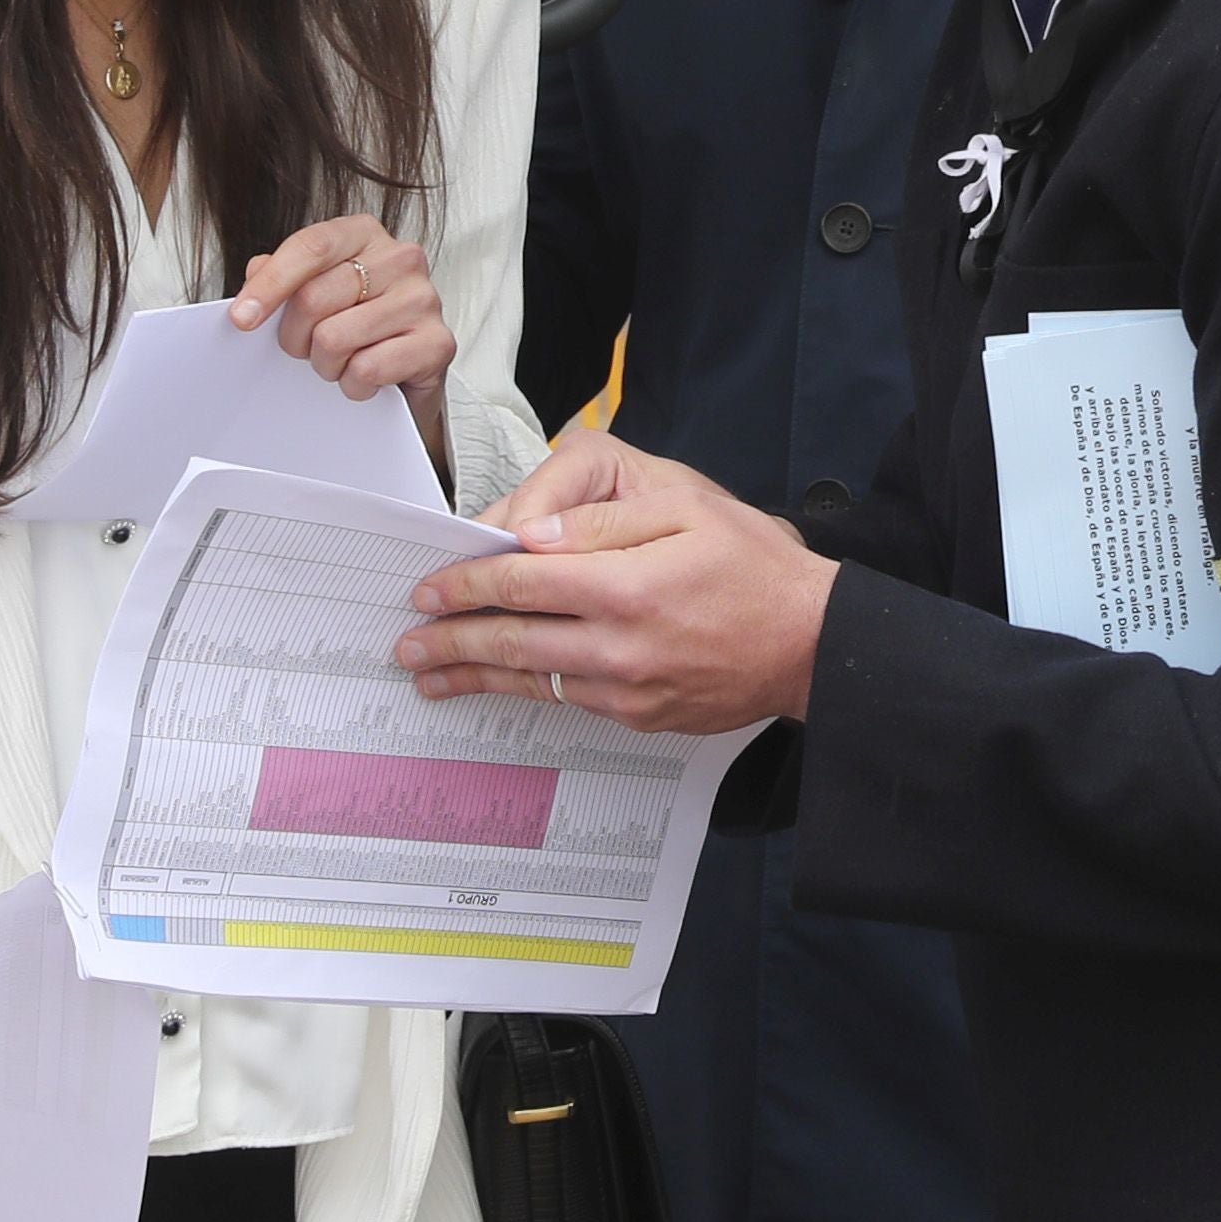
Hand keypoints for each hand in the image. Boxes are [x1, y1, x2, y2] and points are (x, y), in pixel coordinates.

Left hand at [236, 213, 450, 420]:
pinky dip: (354, 385)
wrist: (407, 374)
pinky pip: (368, 369)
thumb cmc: (356, 327)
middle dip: (295, 337)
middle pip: (315, 298)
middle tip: (305, 349)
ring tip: (341, 363)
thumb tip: (255, 273)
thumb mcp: (314, 293)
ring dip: (326, 365)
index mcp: (364, 234)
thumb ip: (282, 277)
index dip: (270, 284)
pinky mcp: (439, 343)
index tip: (242, 318)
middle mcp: (401, 258)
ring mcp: (424, 298)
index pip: (310, 247)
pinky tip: (365, 377)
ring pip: (336, 339)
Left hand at [405, 429, 829, 734]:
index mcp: (626, 584)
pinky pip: (567, 700)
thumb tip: (527, 535)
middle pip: (512, 641)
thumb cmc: (752, 561)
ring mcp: (627, 690)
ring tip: (430, 675)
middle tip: (408, 641)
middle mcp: (619, 646)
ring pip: (531, 679)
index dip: (466, 583)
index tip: (429, 585)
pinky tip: (501, 681)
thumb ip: (600, 518)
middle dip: (451, 639)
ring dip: (474, 674)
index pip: (520, 583)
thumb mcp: (684, 505)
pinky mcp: (639, 716)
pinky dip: (526, 688)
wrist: (812, 642)